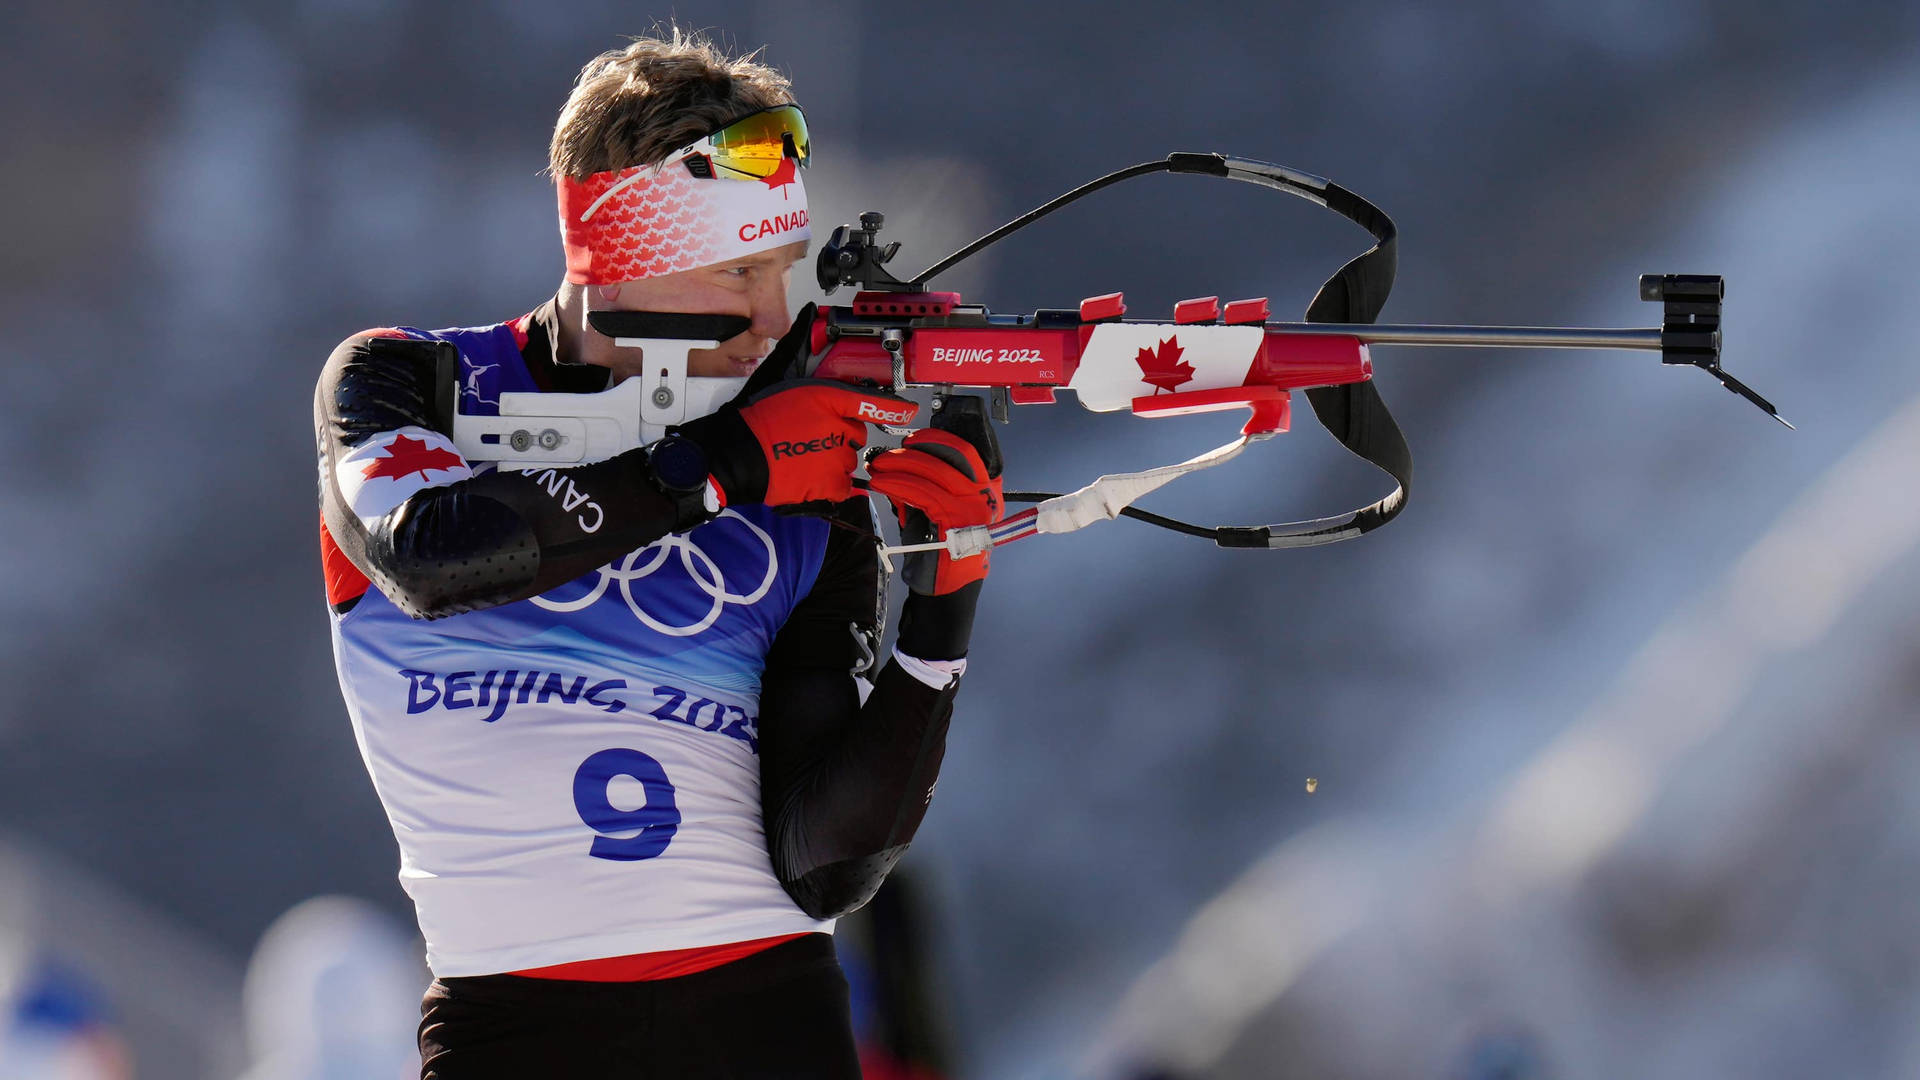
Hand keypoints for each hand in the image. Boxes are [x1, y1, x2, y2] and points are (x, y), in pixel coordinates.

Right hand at [737, 380, 918, 505]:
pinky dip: (830, 485)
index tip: (910, 411)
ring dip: (833, 462)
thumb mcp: (795, 394)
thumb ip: (826, 401)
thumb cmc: (764, 423)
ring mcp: (835, 457)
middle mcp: (837, 427)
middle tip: (809, 439)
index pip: (869, 402)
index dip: (892, 408)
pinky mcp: (829, 483)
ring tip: (802, 458)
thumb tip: (852, 411)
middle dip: (839, 438)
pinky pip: (843, 485)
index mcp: (828, 400)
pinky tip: (808, 477)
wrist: (740, 454)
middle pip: (856, 436)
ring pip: (849, 461)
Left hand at [866, 429, 1003, 594]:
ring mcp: (973, 504)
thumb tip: (898, 465)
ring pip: (932, 469)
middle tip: (889, 454)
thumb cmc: (940, 550)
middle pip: (951, 452)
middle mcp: (986, 492)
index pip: (964, 449)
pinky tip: (881, 483)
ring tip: (877, 468)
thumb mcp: (934, 511)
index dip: (936, 439)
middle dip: (916, 448)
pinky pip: (921, 491)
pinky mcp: (955, 518)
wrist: (947, 589)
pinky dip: (897, 483)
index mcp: (986, 487)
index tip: (912, 441)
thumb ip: (923, 487)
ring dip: (899, 465)